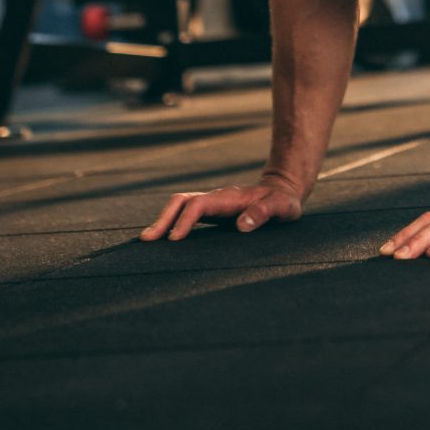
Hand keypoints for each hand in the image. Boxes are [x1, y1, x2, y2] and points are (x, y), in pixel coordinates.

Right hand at [140, 175, 305, 241]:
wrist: (283, 188)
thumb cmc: (283, 201)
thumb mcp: (282, 207)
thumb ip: (264, 213)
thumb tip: (242, 226)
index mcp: (229, 198)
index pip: (199, 206)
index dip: (184, 221)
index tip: (174, 240)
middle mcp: (215, 199)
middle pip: (180, 202)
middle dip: (162, 219)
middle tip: (146, 240)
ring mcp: (212, 204)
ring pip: (179, 207)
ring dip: (163, 221)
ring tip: (147, 241)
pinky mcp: (212, 212)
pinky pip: (185, 215)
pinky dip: (171, 224)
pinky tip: (163, 240)